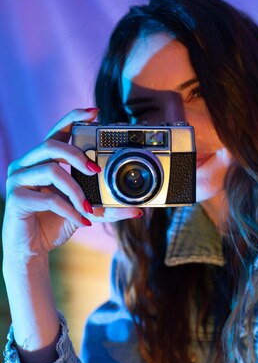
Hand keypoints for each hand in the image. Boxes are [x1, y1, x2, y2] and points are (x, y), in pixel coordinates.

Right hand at [2, 108, 141, 262]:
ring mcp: (18, 179)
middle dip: (77, 155)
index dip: (73, 117)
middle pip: (51, 144)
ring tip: (89, 209)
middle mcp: (27, 164)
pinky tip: (82, 221)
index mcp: (43, 160)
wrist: (32, 249)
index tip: (94, 112)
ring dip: (76, 191)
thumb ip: (106, 207)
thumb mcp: (85, 212)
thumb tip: (136, 210)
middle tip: (96, 170)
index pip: (57, 131)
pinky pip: (48, 198)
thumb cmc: (55, 223)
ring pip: (50, 170)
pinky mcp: (16, 198)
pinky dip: (70, 210)